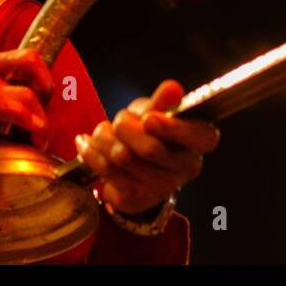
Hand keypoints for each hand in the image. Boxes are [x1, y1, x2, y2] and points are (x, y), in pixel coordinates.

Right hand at [0, 48, 53, 186]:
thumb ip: (1, 97)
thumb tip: (37, 109)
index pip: (29, 56)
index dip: (45, 78)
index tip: (48, 101)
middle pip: (32, 76)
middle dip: (46, 104)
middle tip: (44, 127)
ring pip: (25, 95)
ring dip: (40, 121)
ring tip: (37, 141)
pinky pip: (6, 106)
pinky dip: (24, 120)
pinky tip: (29, 133)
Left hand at [74, 79, 219, 215]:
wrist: (133, 168)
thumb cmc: (150, 131)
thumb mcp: (155, 111)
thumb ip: (162, 102)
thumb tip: (173, 88)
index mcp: (200, 141)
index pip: (200, 137)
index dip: (173, 129)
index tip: (149, 119)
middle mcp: (186, 168)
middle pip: (152, 149)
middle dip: (125, 127)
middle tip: (119, 120)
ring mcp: (161, 187)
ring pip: (124, 158)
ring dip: (104, 138)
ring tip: (101, 132)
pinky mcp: (134, 198)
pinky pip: (106, 170)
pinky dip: (91, 152)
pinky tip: (86, 143)